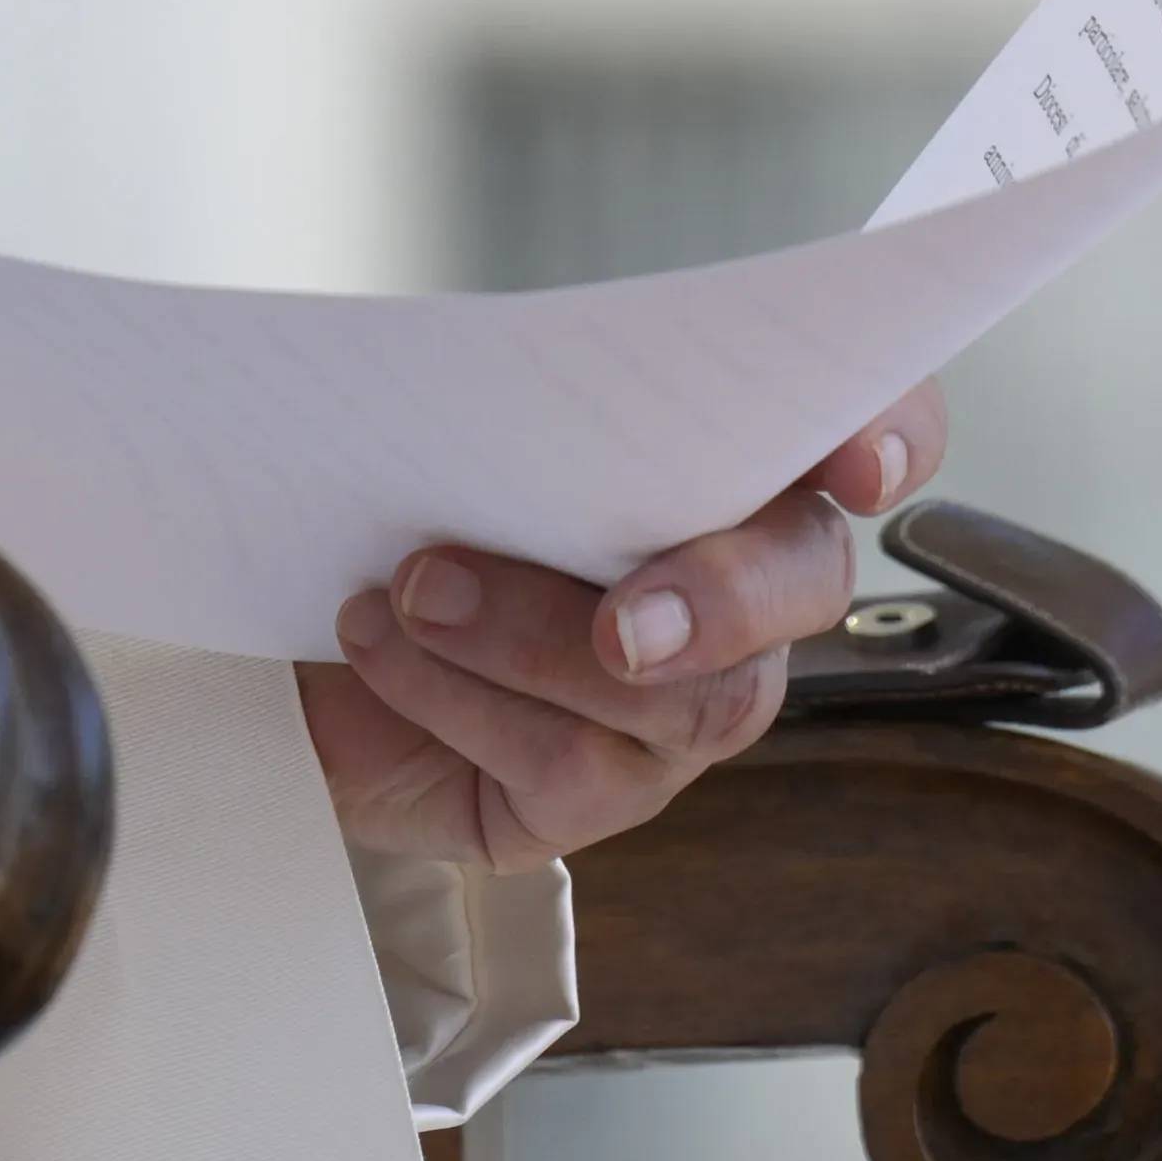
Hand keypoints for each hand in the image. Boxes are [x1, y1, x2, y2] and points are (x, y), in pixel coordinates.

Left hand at [294, 386, 948, 872]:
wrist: (269, 619)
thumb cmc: (377, 490)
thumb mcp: (431, 408)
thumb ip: (508, 379)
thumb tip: (500, 367)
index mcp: (718, 464)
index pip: (862, 424)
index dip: (892, 433)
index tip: (859, 466)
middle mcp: (731, 589)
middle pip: (806, 586)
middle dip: (725, 598)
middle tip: (626, 624)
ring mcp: (674, 704)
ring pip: (688, 699)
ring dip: (537, 639)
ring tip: (414, 589)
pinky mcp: (587, 794)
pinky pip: (570, 766)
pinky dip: (461, 698)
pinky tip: (380, 649)